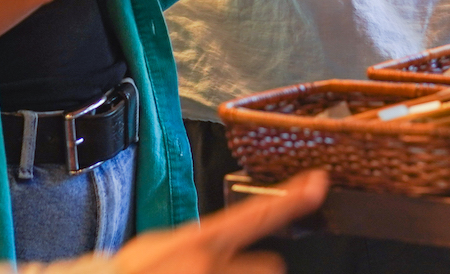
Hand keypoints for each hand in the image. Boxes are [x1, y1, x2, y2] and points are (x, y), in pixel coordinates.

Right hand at [106, 170, 328, 273]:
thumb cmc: (130, 271)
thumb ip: (201, 242)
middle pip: (272, 266)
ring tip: (201, 272)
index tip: (318, 183)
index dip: (292, 199)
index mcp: (202, 240)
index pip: (257, 213)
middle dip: (265, 267)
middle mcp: (212, 264)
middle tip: (239, 268)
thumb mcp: (165, 243)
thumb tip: (218, 246)